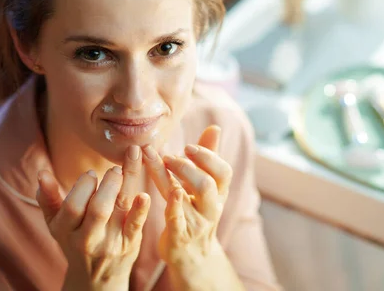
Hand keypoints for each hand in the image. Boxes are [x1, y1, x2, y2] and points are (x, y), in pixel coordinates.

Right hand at [36, 145, 149, 290]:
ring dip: (128, 181)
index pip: (74, 206)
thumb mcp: (56, 223)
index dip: (84, 186)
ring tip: (131, 160)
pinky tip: (145, 194)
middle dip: (109, 183)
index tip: (92, 173)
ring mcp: (111, 242)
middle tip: (115, 168)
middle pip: (99, 209)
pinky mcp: (130, 244)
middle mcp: (88, 240)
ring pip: (121, 208)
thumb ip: (47, 198)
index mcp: (66, 231)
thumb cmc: (74, 240)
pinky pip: (136, 225)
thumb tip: (42, 173)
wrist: (96, 278)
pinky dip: (141, 209)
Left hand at [142, 126, 231, 268]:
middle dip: (188, 165)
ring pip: (190, 198)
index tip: (188, 146)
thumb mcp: (206, 186)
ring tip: (159, 160)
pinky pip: (176, 219)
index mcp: (219, 193)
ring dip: (174, 177)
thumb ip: (209, 157)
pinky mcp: (180, 236)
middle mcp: (212, 207)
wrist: (192, 255)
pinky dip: (171, 204)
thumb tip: (215, 127)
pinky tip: (161, 188)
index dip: (207, 156)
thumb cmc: (196, 212)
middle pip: (208, 183)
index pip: (224, 171)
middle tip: (169, 155)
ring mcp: (197, 223)